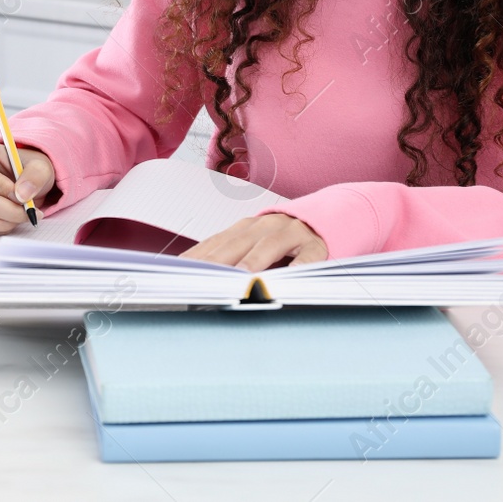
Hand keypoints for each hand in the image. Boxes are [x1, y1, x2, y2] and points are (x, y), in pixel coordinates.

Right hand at [0, 140, 56, 235]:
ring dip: (3, 223)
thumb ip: (36, 175)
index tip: (22, 194)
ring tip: (22, 216)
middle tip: (30, 211)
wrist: (24, 180)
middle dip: (9, 211)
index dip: (0, 188)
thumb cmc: (27, 168)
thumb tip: (23, 195)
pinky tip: (12, 218)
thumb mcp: (40, 165)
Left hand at [180, 214, 327, 270]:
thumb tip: (200, 281)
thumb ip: (231, 259)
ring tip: (242, 277)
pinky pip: (308, 256)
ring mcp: (292, 233)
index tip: (181, 271)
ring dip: (254, 260)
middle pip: (238, 242)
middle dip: (219, 259)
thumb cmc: (281, 242)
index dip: (199, 255)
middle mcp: (265, 226)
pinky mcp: (315, 245)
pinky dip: (300, 265)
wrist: (321, 222)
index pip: (217, 242)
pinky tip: (291, 275)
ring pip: (270, 244)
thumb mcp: (254, 246)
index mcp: (246, 228)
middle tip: (205, 278)